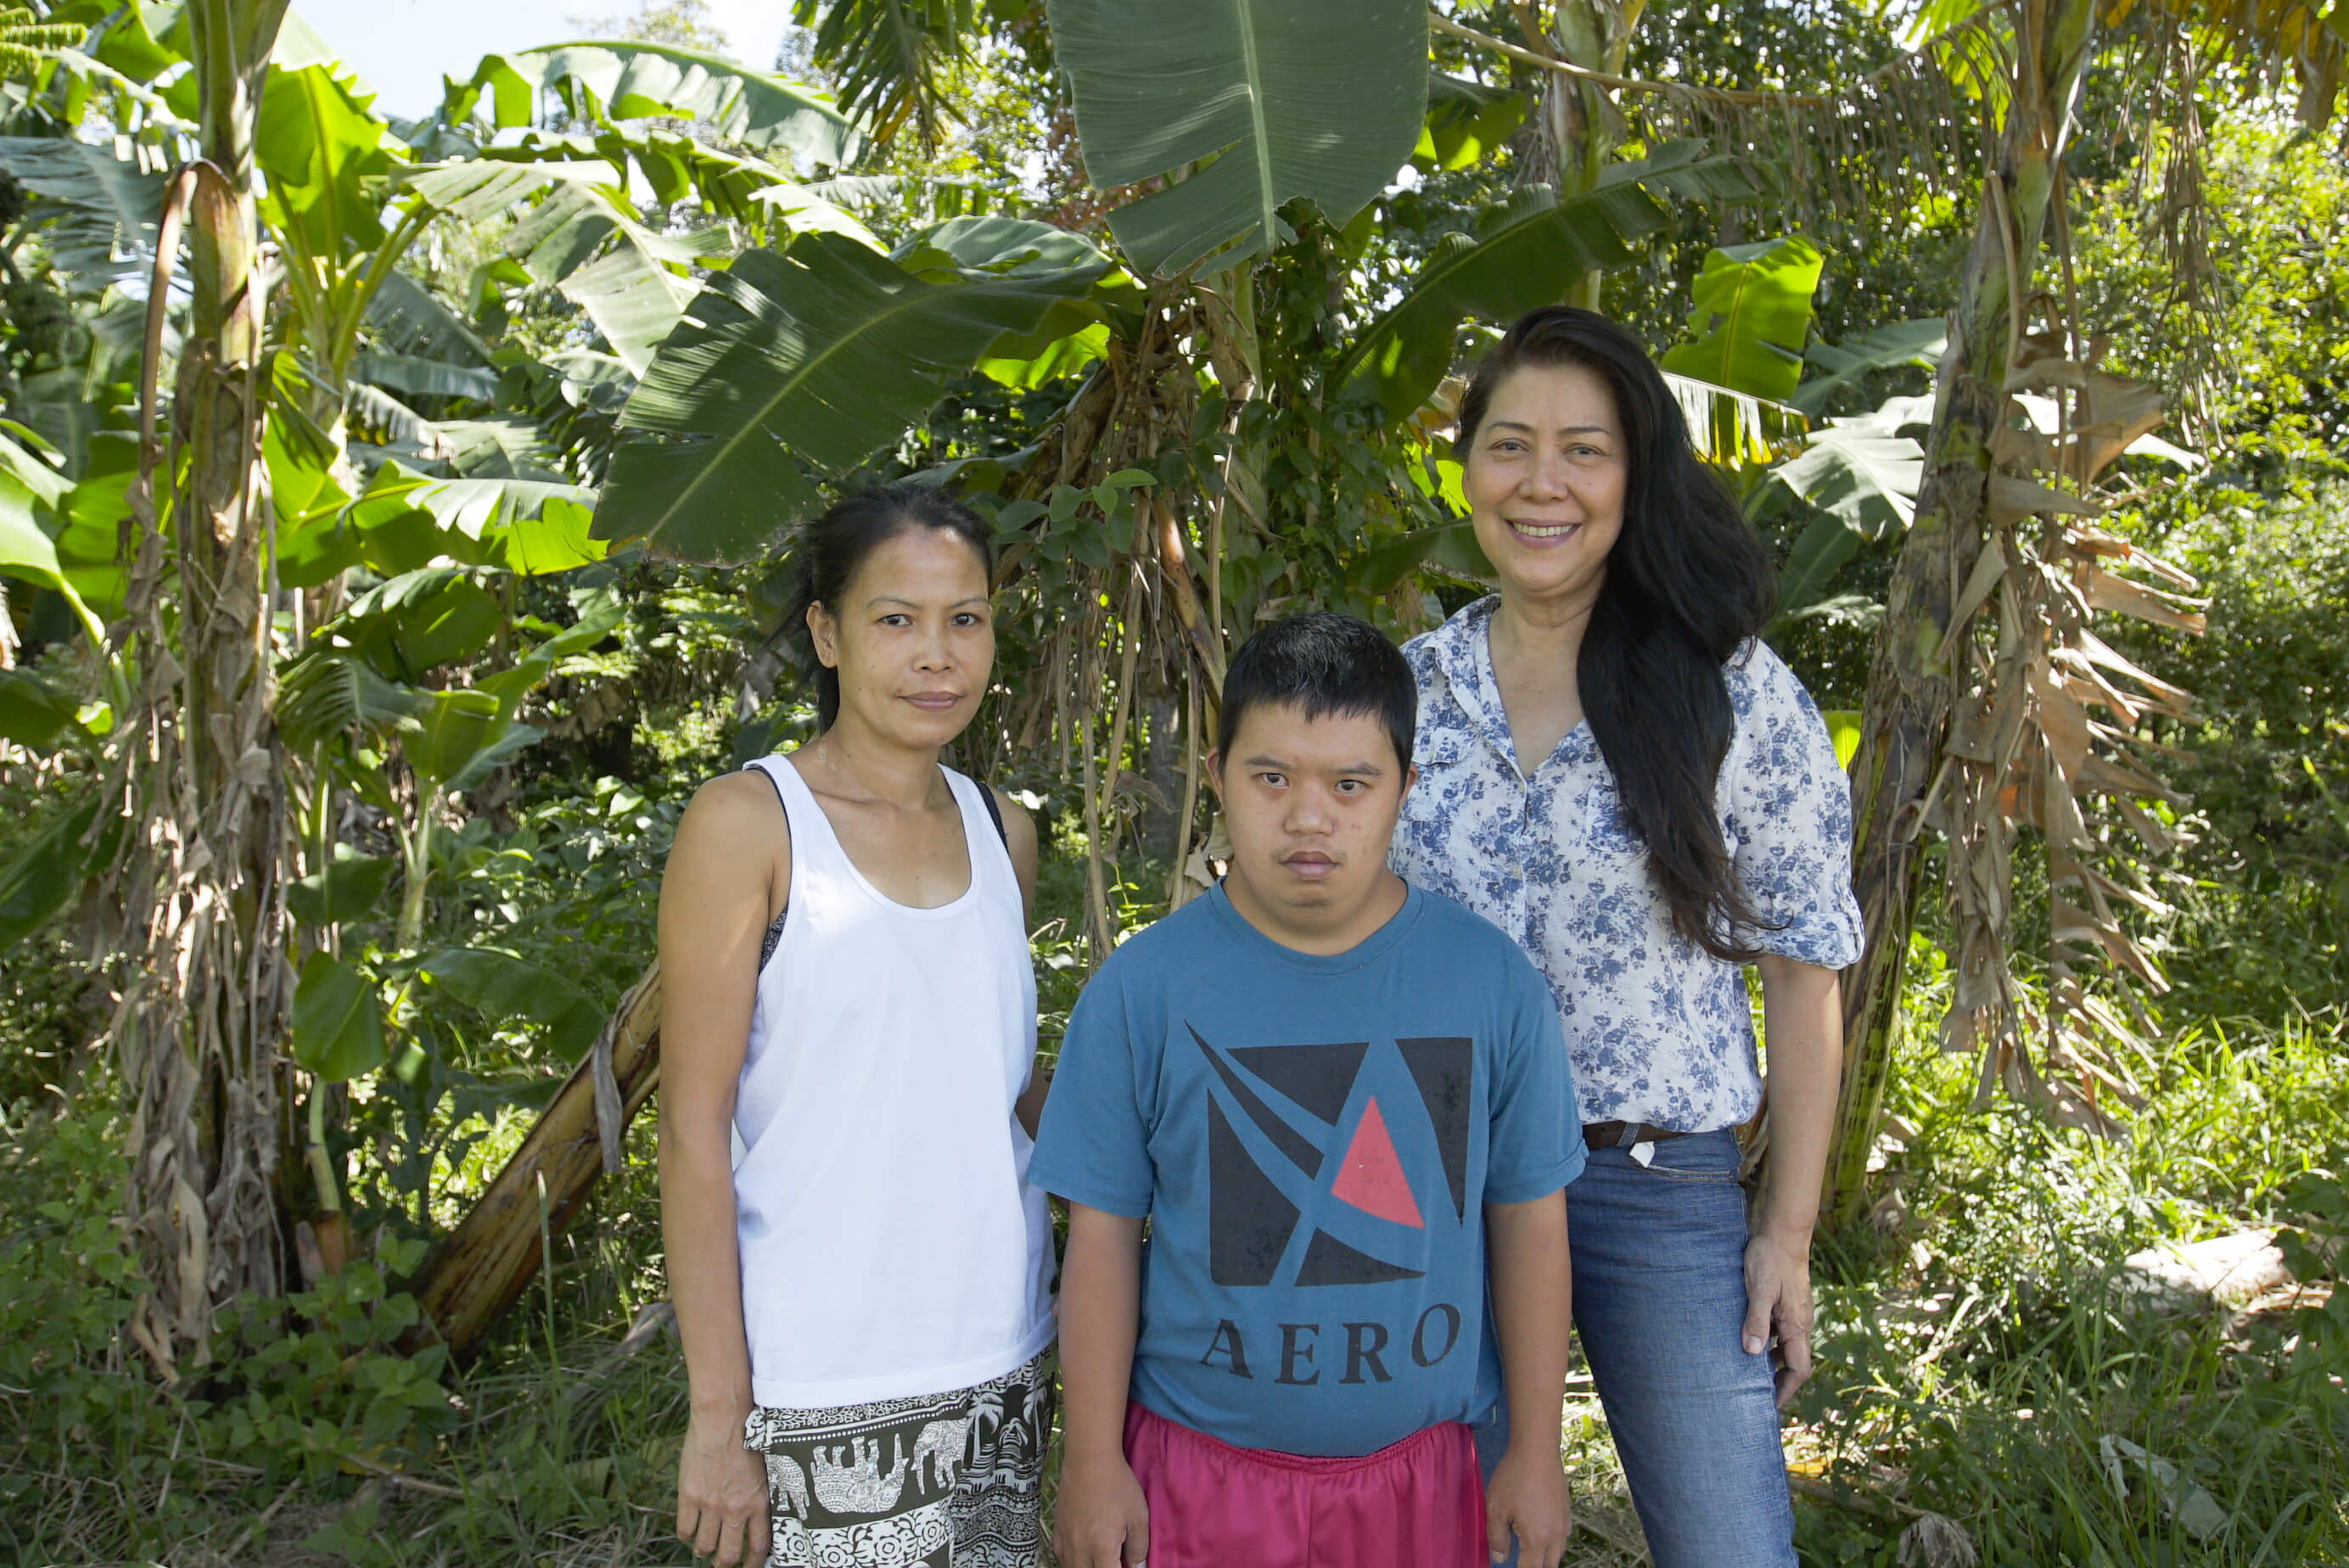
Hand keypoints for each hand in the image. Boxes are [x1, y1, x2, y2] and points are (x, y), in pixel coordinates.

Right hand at [677, 1410, 770, 1567]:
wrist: (723, 1417)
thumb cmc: (747, 1436)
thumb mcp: (764, 1469)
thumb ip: (761, 1494)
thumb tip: (761, 1513)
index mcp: (758, 1502)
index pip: (758, 1545)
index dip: (753, 1563)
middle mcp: (735, 1509)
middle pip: (729, 1554)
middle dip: (724, 1563)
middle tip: (722, 1563)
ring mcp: (711, 1504)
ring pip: (704, 1545)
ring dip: (704, 1550)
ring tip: (704, 1548)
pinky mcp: (690, 1496)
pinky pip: (684, 1529)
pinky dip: (686, 1534)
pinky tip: (689, 1530)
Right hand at [1053, 1448, 1150, 1566]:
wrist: (1089, 1459)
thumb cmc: (1117, 1485)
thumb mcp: (1138, 1516)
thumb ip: (1139, 1547)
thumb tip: (1138, 1567)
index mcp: (1102, 1548)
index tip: (1127, 1566)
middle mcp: (1080, 1548)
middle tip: (1116, 1560)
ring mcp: (1066, 1539)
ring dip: (1088, 1567)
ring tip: (1101, 1558)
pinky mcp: (1058, 1529)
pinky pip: (1061, 1556)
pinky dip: (1073, 1560)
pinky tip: (1083, 1553)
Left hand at [1484, 1441, 1570, 1565]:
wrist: (1538, 1450)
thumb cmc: (1514, 1477)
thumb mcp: (1496, 1508)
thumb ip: (1497, 1538)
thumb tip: (1500, 1559)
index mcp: (1537, 1538)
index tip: (1512, 1566)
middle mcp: (1555, 1535)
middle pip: (1548, 1566)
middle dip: (1534, 1567)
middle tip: (1521, 1560)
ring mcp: (1564, 1523)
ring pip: (1558, 1553)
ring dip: (1544, 1557)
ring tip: (1529, 1551)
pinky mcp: (1567, 1512)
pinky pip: (1562, 1539)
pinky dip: (1552, 1544)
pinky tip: (1541, 1534)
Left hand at [1742, 1227, 1815, 1407]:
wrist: (1781, 1230)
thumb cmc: (1770, 1259)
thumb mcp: (1760, 1290)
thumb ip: (1757, 1320)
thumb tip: (1752, 1352)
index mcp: (1797, 1324)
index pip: (1799, 1369)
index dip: (1786, 1390)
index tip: (1770, 1405)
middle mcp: (1800, 1322)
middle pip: (1794, 1361)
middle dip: (1778, 1379)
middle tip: (1754, 1393)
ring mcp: (1793, 1311)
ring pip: (1786, 1345)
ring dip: (1770, 1360)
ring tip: (1746, 1370)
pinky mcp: (1785, 1301)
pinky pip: (1779, 1329)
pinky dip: (1766, 1340)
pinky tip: (1747, 1338)